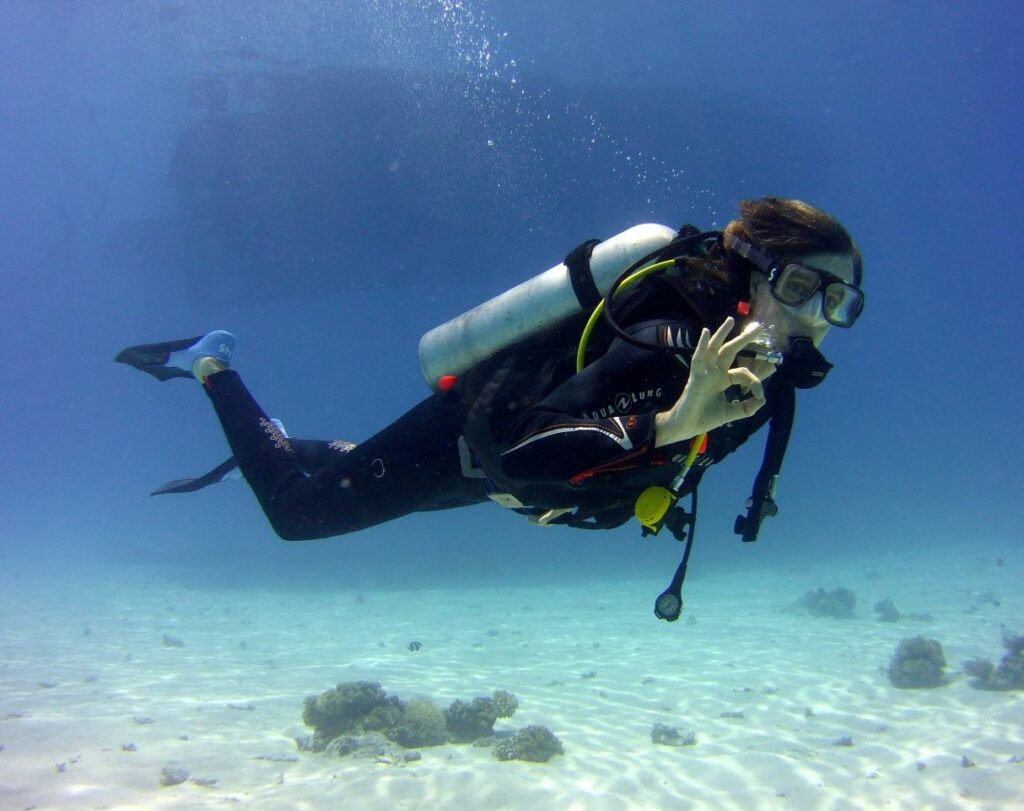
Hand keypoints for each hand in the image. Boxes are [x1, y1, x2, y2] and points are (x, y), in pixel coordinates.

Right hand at [654, 317, 766, 447]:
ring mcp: (704, 373)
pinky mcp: (695, 377)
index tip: (760, 395)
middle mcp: (714, 373)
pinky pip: (698, 358)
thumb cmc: (704, 419)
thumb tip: (762, 400)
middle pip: (730, 351)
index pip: (743, 372)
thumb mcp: (731, 413)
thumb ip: (746, 408)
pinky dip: (701, 345)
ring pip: (714, 349)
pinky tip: (705, 332)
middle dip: (744, 339)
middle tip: (758, 327)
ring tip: (730, 320)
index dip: (755, 381)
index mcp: (722, 380)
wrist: (686, 427)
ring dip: (721, 334)